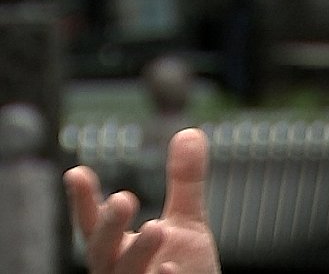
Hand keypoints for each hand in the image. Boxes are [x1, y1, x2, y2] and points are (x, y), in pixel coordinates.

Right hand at [64, 128, 220, 273]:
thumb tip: (189, 133)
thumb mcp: (186, 223)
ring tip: (157, 226)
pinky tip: (172, 270)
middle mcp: (119, 272)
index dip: (83, 202)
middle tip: (122, 198)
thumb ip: (184, 182)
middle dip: (108, 227)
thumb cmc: (184, 270)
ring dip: (136, 252)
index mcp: (120, 250)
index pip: (94, 225)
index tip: (76, 172)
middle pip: (101, 252)